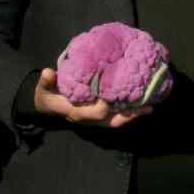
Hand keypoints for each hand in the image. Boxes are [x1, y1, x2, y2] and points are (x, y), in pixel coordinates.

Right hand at [32, 67, 151, 128]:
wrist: (49, 106)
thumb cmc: (48, 94)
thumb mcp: (44, 88)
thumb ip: (46, 81)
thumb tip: (48, 72)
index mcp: (76, 112)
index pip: (94, 113)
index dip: (105, 106)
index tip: (114, 97)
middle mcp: (88, 118)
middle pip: (111, 121)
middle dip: (127, 114)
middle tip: (145, 105)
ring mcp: (95, 119)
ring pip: (117, 121)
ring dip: (133, 115)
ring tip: (149, 107)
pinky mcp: (100, 116)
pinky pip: (117, 117)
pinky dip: (129, 112)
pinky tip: (143, 105)